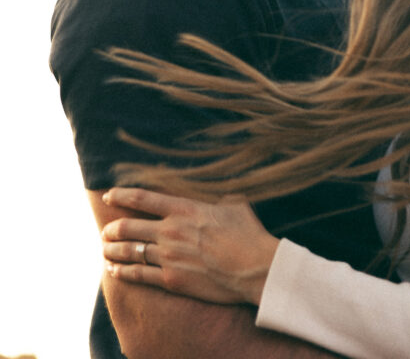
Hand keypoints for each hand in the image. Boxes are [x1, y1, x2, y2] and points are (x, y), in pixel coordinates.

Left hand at [101, 186, 278, 305]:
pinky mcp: (171, 280)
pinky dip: (123, 272)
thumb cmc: (247, 232)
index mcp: (184, 208)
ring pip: (130, 252)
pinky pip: (139, 275)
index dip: (121, 195)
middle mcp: (171, 231)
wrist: (254, 267)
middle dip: (112, 228)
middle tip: (106, 230)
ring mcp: (169, 257)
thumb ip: (214, 193)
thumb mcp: (232, 200)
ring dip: (113, 250)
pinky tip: (115, 271)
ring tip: (105, 249)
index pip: (142, 198)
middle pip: (129, 227)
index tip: (109, 195)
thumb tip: (212, 180)